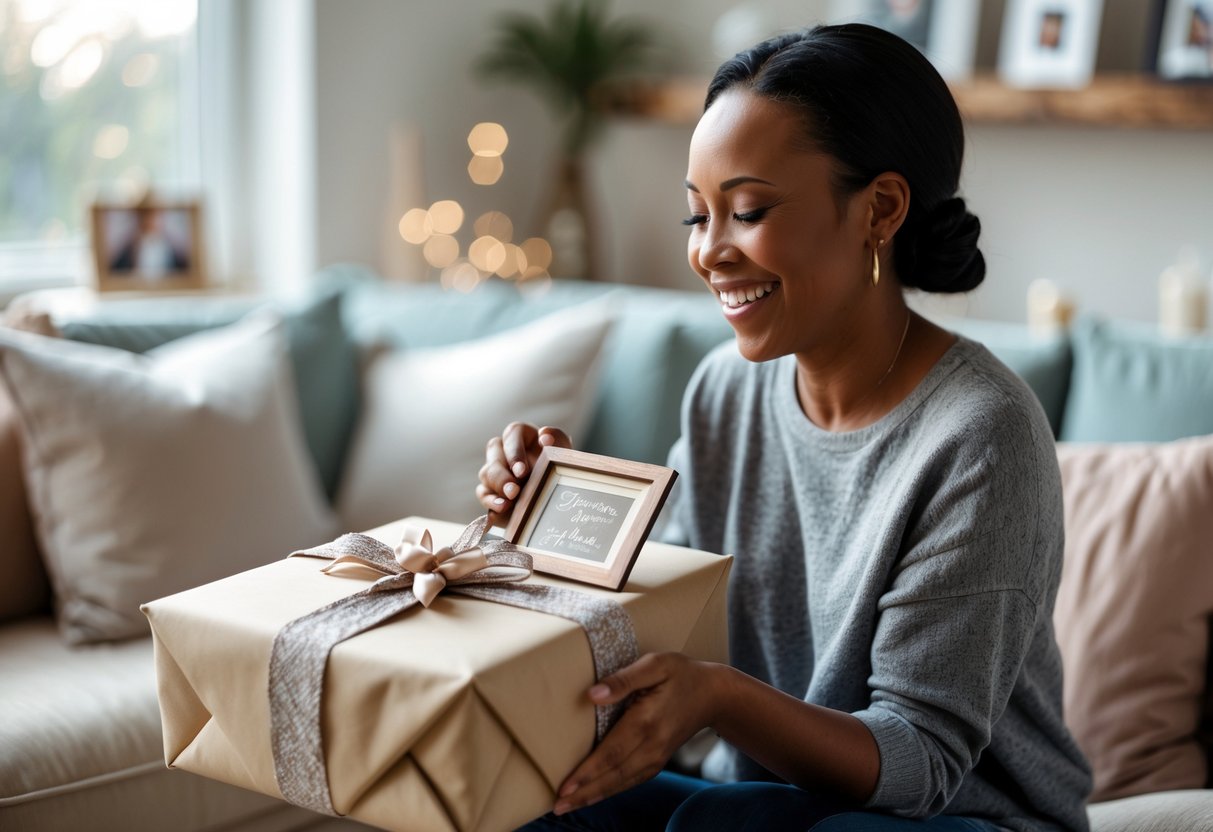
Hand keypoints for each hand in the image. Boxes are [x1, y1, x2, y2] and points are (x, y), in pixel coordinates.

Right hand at [476, 421, 571, 522]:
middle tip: (514, 490)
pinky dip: (491, 502)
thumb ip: (557, 439)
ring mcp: (494, 470)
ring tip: (509, 502)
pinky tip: (501, 508)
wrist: (555, 494)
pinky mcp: (490, 490)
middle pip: (494, 453)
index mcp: (521, 435)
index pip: (512, 433)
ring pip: (487, 473)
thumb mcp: (561, 452)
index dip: (514, 452)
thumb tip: (545, 436)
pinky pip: (483, 493)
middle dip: (503, 474)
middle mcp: (503, 449)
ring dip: (497, 488)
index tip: (522, 471)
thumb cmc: (557, 465)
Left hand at [553, 653, 720, 815]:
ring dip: (594, 795)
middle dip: (584, 792)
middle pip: (613, 774)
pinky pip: (632, 780)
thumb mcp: (655, 664)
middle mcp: (652, 745)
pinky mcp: (659, 759)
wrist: (714, 695)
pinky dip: (612, 790)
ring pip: (622, 782)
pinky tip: (594, 795)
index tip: (564, 786)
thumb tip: (592, 695)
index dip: (587, 772)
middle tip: (557, 806)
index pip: (612, 753)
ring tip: (568, 806)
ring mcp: (657, 756)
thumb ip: (624, 679)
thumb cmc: (681, 674)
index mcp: (647, 721)